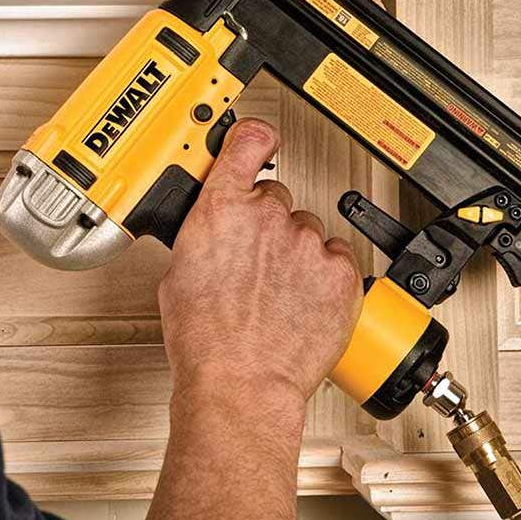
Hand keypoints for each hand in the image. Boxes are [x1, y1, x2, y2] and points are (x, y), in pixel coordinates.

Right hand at [158, 118, 362, 416]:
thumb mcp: (180, 269)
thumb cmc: (204, 337)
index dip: (256, 137)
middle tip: (256, 261)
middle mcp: (268, 215)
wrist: (239, 382)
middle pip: (277, 198)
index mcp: (222, 207)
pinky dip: (324, 276)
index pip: (249, 140)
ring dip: (296, 253)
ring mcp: (306, 242)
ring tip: (278, 291)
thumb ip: (204, 231)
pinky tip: (302, 300)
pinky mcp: (340, 272)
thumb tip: (212, 226)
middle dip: (267, 223)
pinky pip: (337, 259)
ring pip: (307, 232)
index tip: (259, 139)